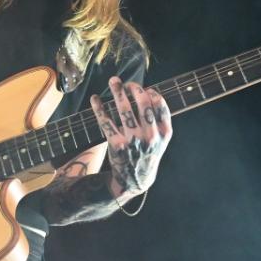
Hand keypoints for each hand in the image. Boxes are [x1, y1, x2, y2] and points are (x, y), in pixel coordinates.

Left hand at [90, 77, 171, 197]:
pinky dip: (99, 108)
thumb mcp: (161, 141)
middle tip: (127, 83)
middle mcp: (151, 136)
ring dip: (118, 92)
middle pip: (143, 104)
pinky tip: (95, 99)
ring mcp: (134, 141)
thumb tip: (147, 92)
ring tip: (113, 81)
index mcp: (164, 133)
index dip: (150, 92)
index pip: (160, 105)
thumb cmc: (148, 153)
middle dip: (134, 88)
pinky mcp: (117, 145)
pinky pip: (107, 122)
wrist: (135, 179)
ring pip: (125, 110)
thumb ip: (159, 121)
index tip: (143, 88)